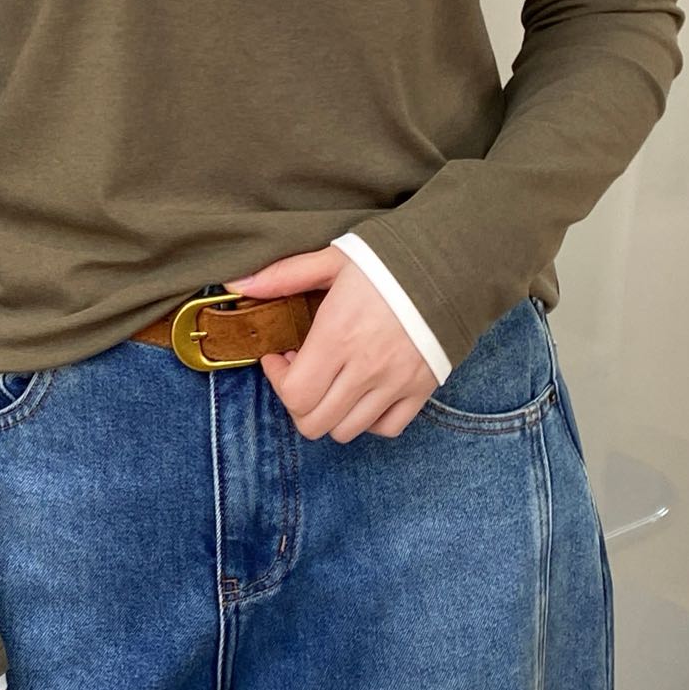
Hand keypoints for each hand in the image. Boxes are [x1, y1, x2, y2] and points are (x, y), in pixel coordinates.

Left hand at [222, 245, 439, 442]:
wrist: (452, 264)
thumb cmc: (389, 261)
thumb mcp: (333, 259)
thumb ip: (283, 275)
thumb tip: (237, 282)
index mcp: (337, 337)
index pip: (293, 393)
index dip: (277, 381)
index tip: (280, 357)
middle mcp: (365, 368)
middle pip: (313, 421)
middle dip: (298, 401)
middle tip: (302, 371)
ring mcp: (394, 383)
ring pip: (345, 430)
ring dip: (329, 412)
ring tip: (332, 380)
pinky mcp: (420, 389)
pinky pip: (387, 428)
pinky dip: (369, 420)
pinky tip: (362, 393)